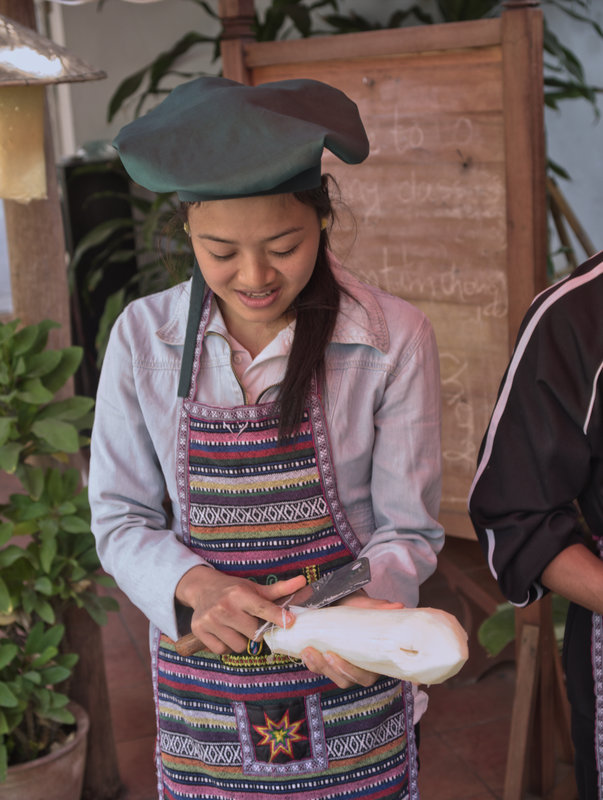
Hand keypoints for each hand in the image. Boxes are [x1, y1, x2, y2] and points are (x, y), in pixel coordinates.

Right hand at [175, 566, 305, 654]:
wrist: (202, 588)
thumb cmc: (234, 590)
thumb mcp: (255, 588)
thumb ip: (280, 590)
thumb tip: (303, 581)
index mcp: (240, 594)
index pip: (262, 608)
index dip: (278, 616)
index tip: (290, 622)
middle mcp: (225, 606)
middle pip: (254, 634)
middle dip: (256, 631)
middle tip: (250, 621)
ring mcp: (211, 620)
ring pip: (239, 645)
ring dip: (241, 639)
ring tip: (236, 626)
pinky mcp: (200, 631)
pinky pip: (223, 650)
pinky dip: (227, 644)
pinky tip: (225, 631)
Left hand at [301, 591, 403, 688]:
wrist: (343, 602)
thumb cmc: (357, 607)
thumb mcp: (363, 605)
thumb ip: (376, 608)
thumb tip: (398, 606)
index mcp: (373, 658)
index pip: (366, 676)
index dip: (351, 671)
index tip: (337, 655)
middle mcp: (360, 668)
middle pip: (346, 680)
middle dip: (332, 669)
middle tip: (323, 653)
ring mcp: (343, 666)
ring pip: (332, 677)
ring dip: (319, 666)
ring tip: (307, 650)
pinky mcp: (329, 662)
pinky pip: (320, 669)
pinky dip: (311, 662)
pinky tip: (304, 651)